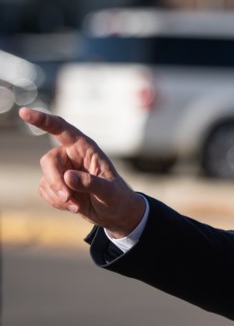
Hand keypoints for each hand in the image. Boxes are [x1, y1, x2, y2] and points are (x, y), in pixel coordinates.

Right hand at [19, 107, 144, 237]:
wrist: (114, 213)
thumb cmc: (117, 197)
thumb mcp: (109, 191)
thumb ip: (91, 183)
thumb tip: (68, 176)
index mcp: (86, 148)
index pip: (62, 129)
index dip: (42, 120)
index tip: (24, 112)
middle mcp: (71, 155)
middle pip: (48, 161)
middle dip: (55, 181)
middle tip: (68, 198)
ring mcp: (62, 169)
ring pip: (45, 179)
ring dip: (59, 196)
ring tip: (78, 206)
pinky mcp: (57, 184)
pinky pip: (45, 191)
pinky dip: (57, 202)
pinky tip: (74, 206)